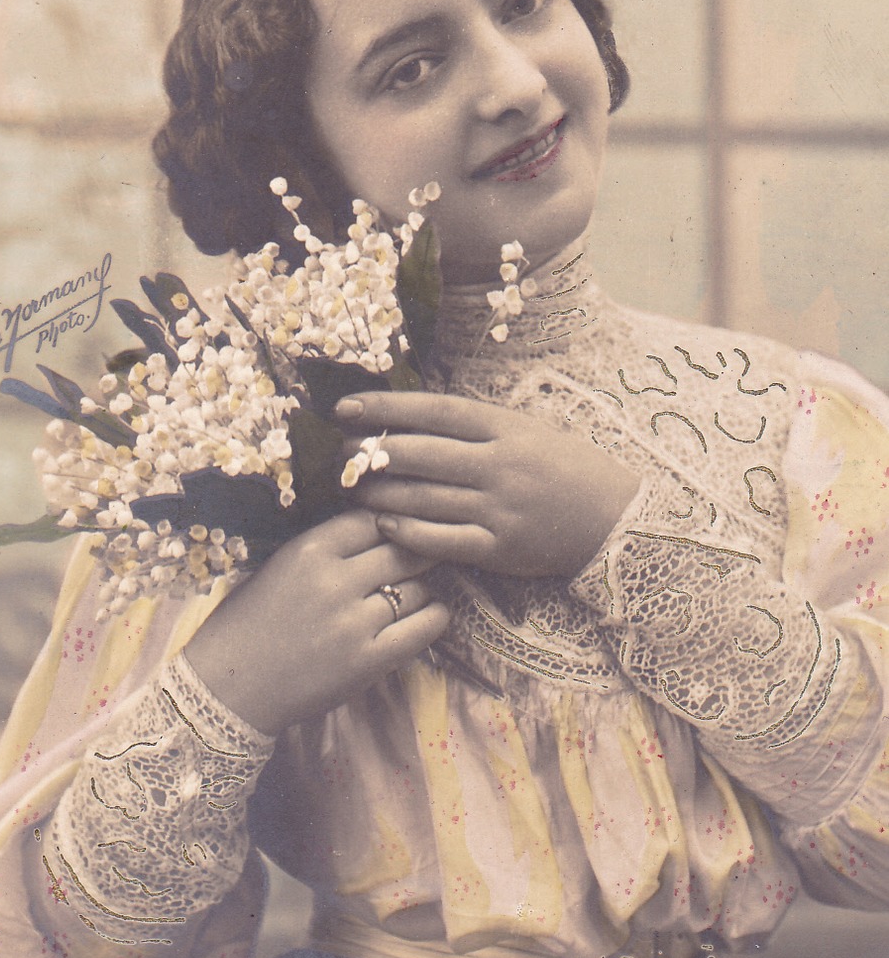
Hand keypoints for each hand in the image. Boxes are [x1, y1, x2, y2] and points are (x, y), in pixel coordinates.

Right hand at [184, 510, 447, 735]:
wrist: (226, 690)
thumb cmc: (244, 625)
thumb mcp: (277, 567)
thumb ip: (324, 549)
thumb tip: (376, 530)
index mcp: (308, 551)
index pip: (370, 520)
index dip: (388, 524)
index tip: (395, 530)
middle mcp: (335, 581)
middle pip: (401, 549)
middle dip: (415, 550)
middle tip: (424, 554)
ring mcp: (354, 622)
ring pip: (417, 587)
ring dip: (422, 586)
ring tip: (416, 590)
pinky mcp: (368, 661)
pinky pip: (424, 627)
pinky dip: (434, 616)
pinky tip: (430, 613)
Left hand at [335, 392, 640, 582]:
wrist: (615, 518)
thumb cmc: (566, 467)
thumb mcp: (529, 430)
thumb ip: (478, 425)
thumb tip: (415, 415)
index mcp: (507, 429)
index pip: (435, 412)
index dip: (386, 408)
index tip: (347, 407)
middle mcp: (500, 466)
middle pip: (422, 454)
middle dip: (373, 452)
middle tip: (342, 452)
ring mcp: (500, 509)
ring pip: (425, 498)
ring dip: (382, 491)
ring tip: (353, 487)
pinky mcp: (500, 549)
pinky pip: (443, 540)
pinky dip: (408, 531)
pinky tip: (384, 522)